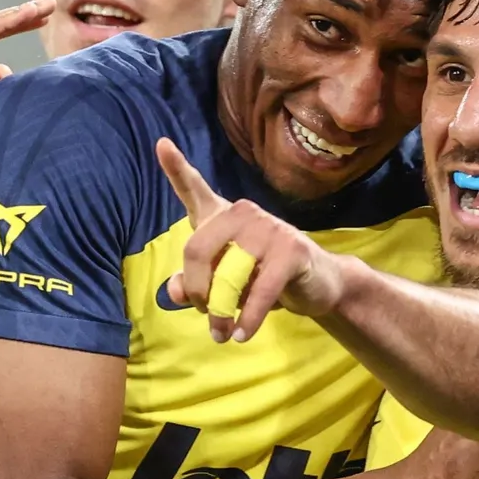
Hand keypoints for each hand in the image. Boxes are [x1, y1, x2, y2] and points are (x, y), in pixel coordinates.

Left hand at [155, 138, 343, 341]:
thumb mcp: (222, 283)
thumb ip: (192, 284)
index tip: (161, 144)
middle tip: (206, 314)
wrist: (317, 285)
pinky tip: (243, 334)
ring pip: (227, 276)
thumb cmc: (262, 279)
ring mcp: (269, 228)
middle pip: (195, 250)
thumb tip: (173, 289)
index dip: (176, 168)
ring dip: (222, 313)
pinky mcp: (291, 251)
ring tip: (224, 333)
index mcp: (222, 216)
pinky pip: (259, 290)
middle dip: (196, 291)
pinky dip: (248, 318)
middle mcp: (243, 213)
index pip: (194, 189)